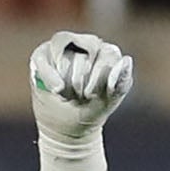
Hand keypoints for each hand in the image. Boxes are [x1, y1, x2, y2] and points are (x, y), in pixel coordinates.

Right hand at [30, 28, 133, 170]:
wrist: (68, 128)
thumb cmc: (92, 110)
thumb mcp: (110, 100)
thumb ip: (120, 81)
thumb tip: (126, 59)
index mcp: (108, 52)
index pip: (105, 55)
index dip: (97, 79)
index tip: (93, 96)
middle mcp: (87, 43)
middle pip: (82, 56)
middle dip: (79, 83)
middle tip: (81, 97)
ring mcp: (63, 46)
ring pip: (62, 56)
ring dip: (65, 83)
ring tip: (69, 95)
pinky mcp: (43, 54)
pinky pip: (43, 59)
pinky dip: (49, 76)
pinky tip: (56, 90)